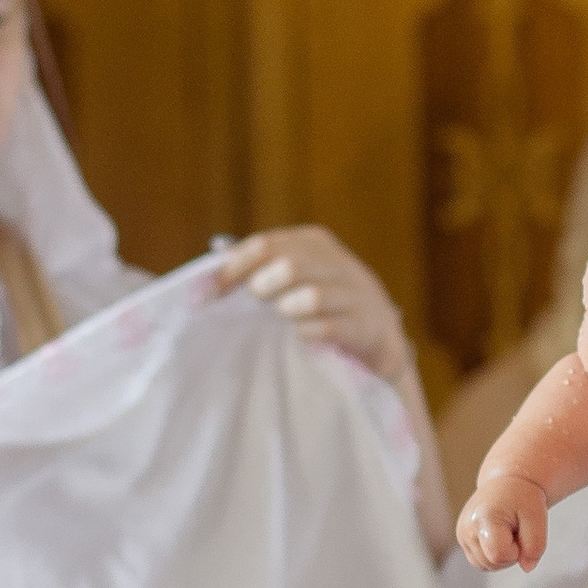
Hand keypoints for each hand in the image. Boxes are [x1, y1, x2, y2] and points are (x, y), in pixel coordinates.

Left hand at [212, 229, 413, 382]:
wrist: (380, 342)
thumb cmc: (324, 310)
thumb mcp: (294, 282)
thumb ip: (257, 272)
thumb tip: (208, 273)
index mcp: (316, 244)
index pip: (267, 244)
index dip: (234, 268)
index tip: (210, 294)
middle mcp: (339, 263)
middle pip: (290, 265)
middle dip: (263, 285)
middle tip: (255, 302)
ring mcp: (358, 295)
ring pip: (314, 295)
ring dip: (289, 308)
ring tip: (283, 317)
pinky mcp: (369, 328)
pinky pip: (332, 328)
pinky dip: (310, 333)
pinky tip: (302, 337)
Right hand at [459, 471, 548, 572]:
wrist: (507, 483)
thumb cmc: (522, 498)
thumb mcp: (538, 517)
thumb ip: (536, 545)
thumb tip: (527, 567)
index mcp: (484, 518)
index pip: (499, 555)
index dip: (516, 551)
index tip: (520, 532)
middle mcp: (467, 527)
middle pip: (492, 563)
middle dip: (510, 554)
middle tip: (515, 530)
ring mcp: (462, 534)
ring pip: (485, 566)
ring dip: (502, 556)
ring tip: (507, 532)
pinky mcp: (462, 539)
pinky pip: (481, 562)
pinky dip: (494, 555)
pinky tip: (499, 537)